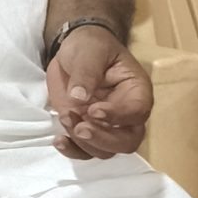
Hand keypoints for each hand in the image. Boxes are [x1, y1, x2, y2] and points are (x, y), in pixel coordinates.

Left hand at [46, 26, 151, 158]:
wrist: (75, 51)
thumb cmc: (91, 47)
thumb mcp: (90, 50)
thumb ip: (87, 72)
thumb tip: (80, 97)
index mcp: (136, 91)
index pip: (137, 112)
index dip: (118, 116)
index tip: (93, 110)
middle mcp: (127, 114)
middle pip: (127, 141)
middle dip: (103, 139)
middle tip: (80, 127)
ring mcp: (107, 125)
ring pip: (106, 150)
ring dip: (83, 142)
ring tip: (65, 117)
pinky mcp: (87, 129)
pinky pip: (86, 151)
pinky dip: (73, 150)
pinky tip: (59, 140)